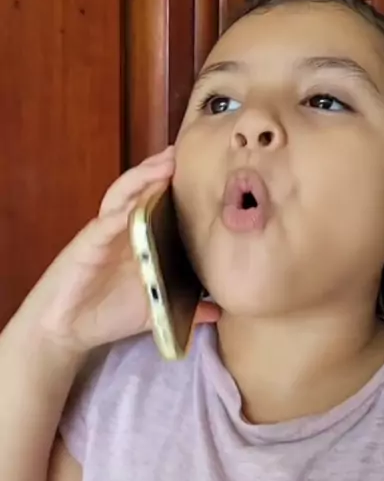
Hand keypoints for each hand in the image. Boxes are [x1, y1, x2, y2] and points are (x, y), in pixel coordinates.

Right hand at [19, 148, 219, 355]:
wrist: (67, 329)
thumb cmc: (110, 312)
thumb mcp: (156, 309)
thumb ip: (186, 307)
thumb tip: (218, 310)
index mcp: (141, 235)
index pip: (159, 199)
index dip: (176, 181)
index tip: (202, 164)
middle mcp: (123, 227)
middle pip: (141, 188)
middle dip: (159, 168)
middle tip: (181, 152)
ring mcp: (105, 232)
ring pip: (122, 196)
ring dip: (142, 179)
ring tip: (163, 166)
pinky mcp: (88, 246)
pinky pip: (103, 225)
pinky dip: (117, 215)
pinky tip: (131, 207)